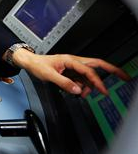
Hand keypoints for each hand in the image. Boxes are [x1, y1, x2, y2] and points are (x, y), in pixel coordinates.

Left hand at [12, 49, 130, 96]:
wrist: (30, 63)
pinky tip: (78, 92)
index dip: (97, 81)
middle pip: (97, 65)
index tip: (103, 90)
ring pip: (89, 75)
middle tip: (124, 77)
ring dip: (91, 85)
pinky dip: (83, 86)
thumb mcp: (49, 75)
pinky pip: (82, 79)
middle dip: (112, 70)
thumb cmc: (38, 65)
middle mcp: (74, 62)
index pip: (88, 70)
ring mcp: (73, 67)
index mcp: (70, 60)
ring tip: (85, 93)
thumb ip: (63, 83)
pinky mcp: (71, 72)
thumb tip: (77, 90)